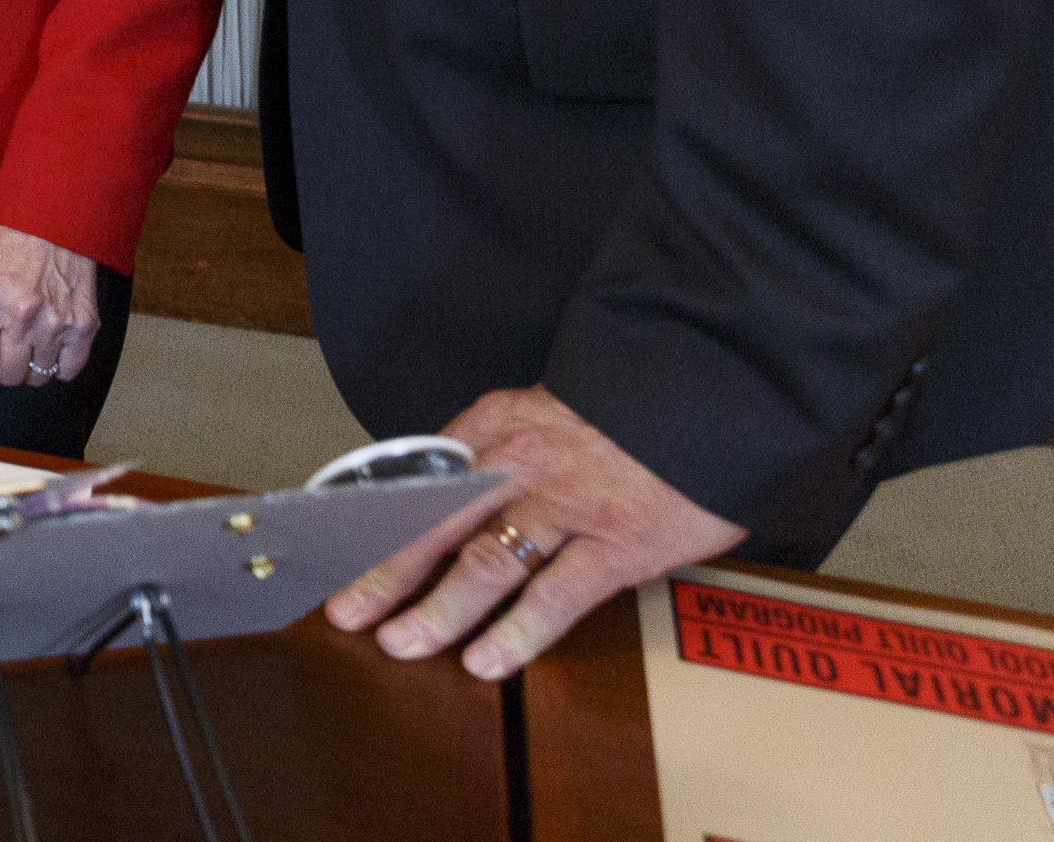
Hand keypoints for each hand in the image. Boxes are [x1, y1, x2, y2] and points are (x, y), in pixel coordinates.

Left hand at [0, 224, 102, 390]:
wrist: (52, 222)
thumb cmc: (7, 248)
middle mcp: (21, 315)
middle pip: (7, 376)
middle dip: (3, 363)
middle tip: (7, 338)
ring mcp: (55, 322)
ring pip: (37, 377)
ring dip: (31, 362)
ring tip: (31, 334)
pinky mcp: (83, 325)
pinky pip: (68, 371)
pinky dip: (58, 364)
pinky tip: (52, 342)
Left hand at [327, 384, 744, 679]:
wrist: (717, 391)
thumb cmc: (631, 411)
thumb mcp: (548, 410)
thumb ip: (500, 449)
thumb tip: (448, 494)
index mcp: (498, 424)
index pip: (418, 476)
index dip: (374, 519)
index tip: (337, 551)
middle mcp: (523, 463)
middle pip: (436, 521)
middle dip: (384, 571)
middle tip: (345, 610)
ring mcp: (569, 505)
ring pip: (485, 562)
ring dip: (436, 609)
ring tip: (400, 644)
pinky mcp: (618, 544)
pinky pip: (555, 596)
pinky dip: (516, 634)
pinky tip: (485, 662)